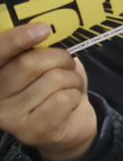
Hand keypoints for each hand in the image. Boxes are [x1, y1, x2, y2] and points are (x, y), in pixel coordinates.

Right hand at [0, 25, 97, 160]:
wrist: (70, 122)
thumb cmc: (54, 86)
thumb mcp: (44, 61)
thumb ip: (35, 48)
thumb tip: (42, 29)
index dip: (16, 39)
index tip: (42, 29)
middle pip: (29, 63)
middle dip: (59, 58)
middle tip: (67, 64)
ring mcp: (8, 117)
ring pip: (52, 80)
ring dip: (72, 79)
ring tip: (69, 87)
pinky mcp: (29, 131)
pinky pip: (64, 99)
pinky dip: (75, 95)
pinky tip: (69, 103)